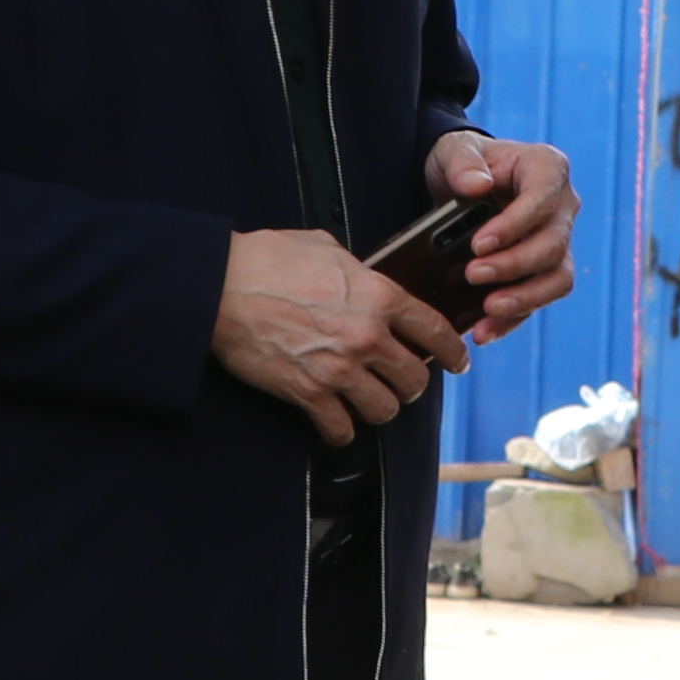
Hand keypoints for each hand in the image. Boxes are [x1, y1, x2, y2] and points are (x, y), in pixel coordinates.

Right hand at [216, 227, 469, 443]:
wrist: (221, 286)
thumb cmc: (267, 260)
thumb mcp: (326, 248)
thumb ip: (357, 269)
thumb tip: (366, 279)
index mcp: (378, 296)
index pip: (435, 331)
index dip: (453, 353)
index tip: (457, 363)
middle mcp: (367, 336)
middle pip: (414, 381)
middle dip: (410, 385)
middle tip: (400, 383)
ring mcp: (339, 369)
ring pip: (384, 410)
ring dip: (378, 408)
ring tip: (368, 401)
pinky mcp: (308, 393)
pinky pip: (341, 429)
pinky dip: (340, 430)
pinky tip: (335, 422)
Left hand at [426, 131, 578, 337]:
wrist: (460, 186)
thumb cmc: (464, 163)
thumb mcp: (454, 150)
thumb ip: (462, 162)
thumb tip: (477, 186)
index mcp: (548, 168)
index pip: (542, 198)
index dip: (515, 225)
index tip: (478, 244)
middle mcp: (562, 207)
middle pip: (552, 244)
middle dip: (513, 265)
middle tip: (472, 275)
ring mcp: (557, 242)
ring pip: (558, 279)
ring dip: (524, 298)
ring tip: (487, 310)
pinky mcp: (544, 272)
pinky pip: (539, 301)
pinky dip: (513, 319)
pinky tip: (484, 331)